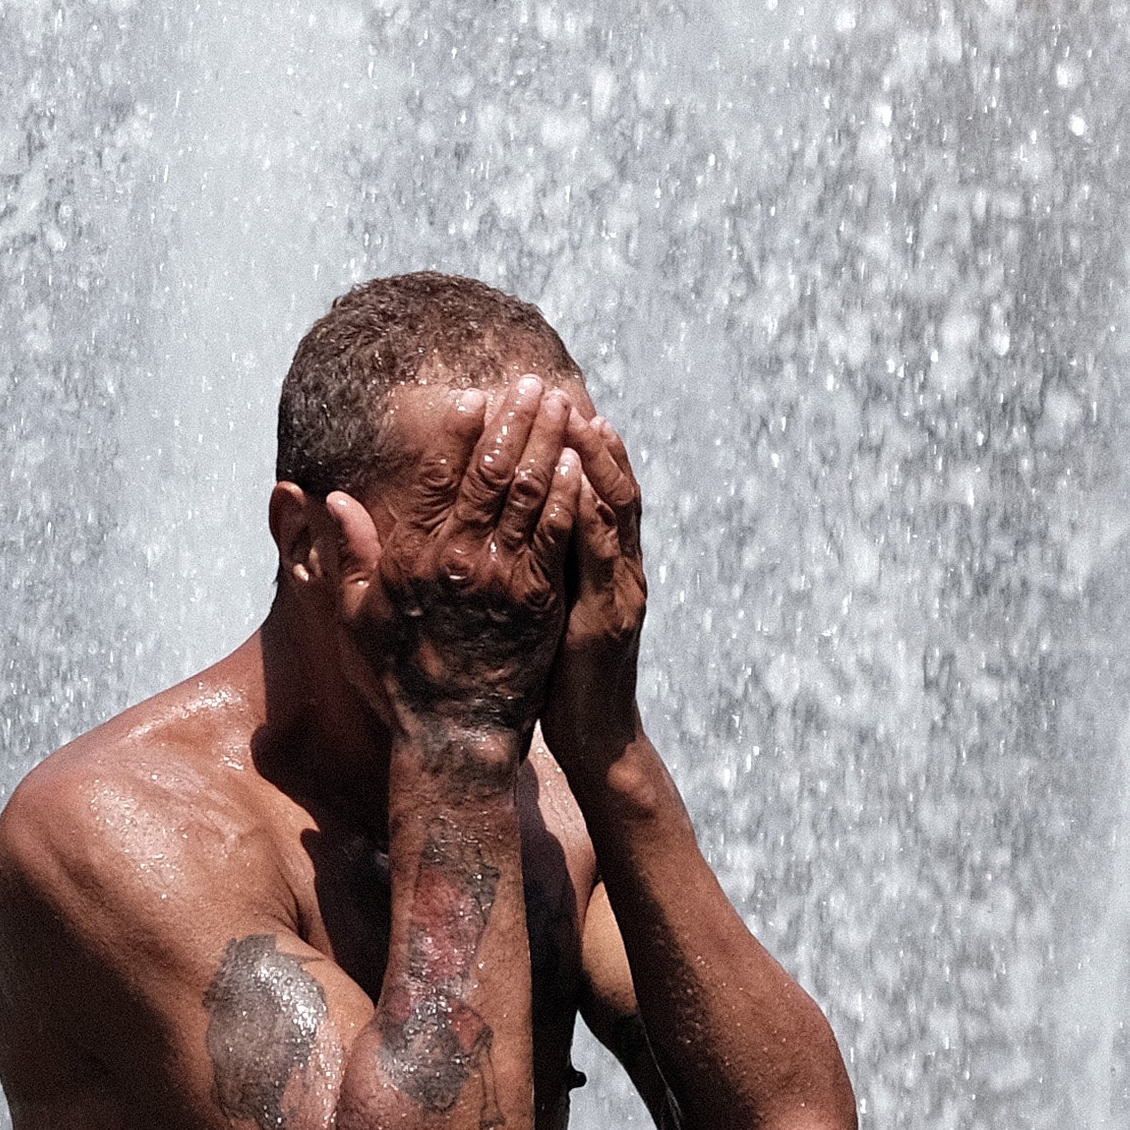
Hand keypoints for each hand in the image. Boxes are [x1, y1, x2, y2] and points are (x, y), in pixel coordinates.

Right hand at [329, 378, 583, 751]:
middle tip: (532, 384)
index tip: (473, 398)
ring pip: (529, 493)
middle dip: (514, 420)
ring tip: (562, 405)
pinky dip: (568, 495)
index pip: (438, 478)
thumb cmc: (400, 677)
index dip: (457, 433)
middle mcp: (457, 560)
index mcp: (413, 557)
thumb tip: (333, 500)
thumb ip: (349, 555)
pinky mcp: (538, 600)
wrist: (452, 735)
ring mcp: (501, 578)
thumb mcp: (356, 615)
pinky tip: (577, 463)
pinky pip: (556, 535)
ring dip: (547, 442)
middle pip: (491, 472)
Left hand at [545, 404, 648, 774]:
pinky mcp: (607, 618)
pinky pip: (601, 560)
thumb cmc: (559, 672)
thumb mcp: (550, 607)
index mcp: (601, 563)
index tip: (554, 403)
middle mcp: (619, 568)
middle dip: (586, 439)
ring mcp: (619, 591)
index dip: (579, 446)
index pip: (594, 490)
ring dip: (595, 465)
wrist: (592, 735)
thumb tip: (510, 518)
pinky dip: (589, 518)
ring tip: (574, 422)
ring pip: (614, 515)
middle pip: (609, 488)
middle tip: (560, 395)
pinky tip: (572, 486)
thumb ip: (541, 560)